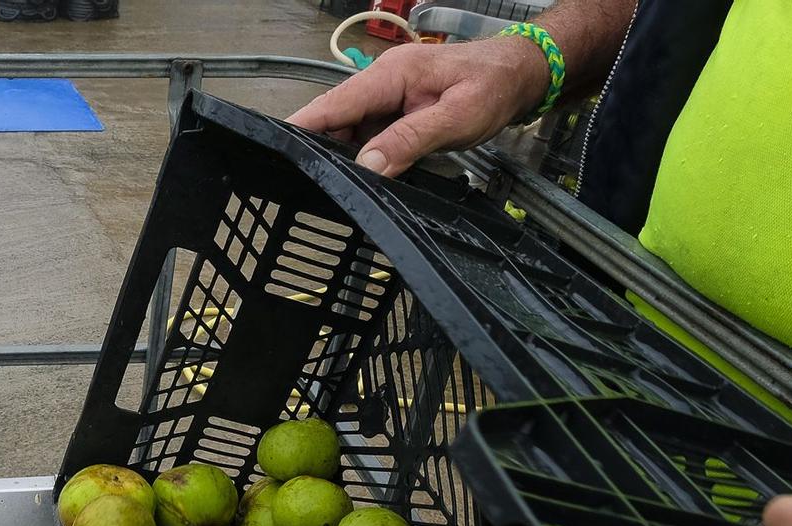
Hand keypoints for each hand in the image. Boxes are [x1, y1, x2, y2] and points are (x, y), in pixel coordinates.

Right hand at [287, 38, 550, 176]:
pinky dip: (356, 157)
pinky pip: (364, 136)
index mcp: (390, 77)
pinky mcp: (393, 113)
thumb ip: (410, 141)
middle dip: (313, 149)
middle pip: (332, 119)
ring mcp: (385, 98)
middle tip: (294, 185)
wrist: (520, 73)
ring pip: (346, 131)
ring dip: (335, 157)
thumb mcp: (456, 118)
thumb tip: (368, 167)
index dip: (300, 129)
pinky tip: (352, 179)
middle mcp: (380, 84)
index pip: (332, 105)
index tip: (271, 151)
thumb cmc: (493, 87)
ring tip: (320, 188)